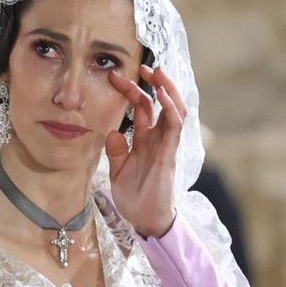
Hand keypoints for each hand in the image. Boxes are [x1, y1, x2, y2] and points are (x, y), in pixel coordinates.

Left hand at [103, 64, 185, 238]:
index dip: (131, 90)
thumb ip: (117, 150)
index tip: (113, 77)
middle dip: (155, 83)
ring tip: (158, 72)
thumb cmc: (135, 198)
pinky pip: (174, 126)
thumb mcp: (118, 170)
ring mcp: (167, 145)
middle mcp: (159, 139)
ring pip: (174, 110)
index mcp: (146, 140)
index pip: (142, 108)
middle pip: (161, 103)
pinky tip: (162, 95)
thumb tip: (111, 132)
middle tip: (143, 65)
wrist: (146, 221)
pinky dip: (170, 108)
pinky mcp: (170, 153)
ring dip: (168, 89)